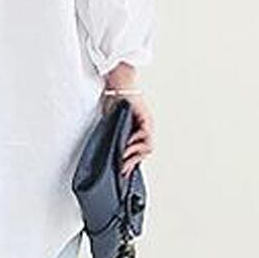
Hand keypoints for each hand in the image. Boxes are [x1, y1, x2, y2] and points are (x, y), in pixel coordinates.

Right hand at [102, 62, 153, 177]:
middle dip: (133, 163)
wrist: (117, 84)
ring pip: (148, 147)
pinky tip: (127, 144)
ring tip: (124, 157)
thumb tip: (110, 152)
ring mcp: (147, 125)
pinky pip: (145, 136)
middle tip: (123, 169)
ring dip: (135, 154)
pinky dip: (136, 143)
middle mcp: (144, 129)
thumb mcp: (111, 123)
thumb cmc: (114, 100)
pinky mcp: (146, 119)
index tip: (122, 173)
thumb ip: (114, 136)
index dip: (131, 163)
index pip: (138, 152)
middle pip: (145, 152)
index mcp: (136, 131)